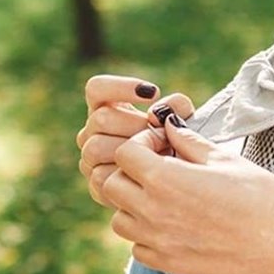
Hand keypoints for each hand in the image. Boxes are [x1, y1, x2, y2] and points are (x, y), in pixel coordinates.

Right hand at [77, 74, 192, 206]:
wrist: (180, 183)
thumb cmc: (178, 143)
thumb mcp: (183, 120)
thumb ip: (176, 106)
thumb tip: (156, 113)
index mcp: (107, 109)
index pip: (96, 88)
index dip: (119, 87)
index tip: (153, 93)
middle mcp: (93, 132)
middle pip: (101, 118)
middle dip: (135, 124)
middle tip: (160, 133)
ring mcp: (91, 159)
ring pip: (95, 147)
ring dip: (130, 150)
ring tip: (158, 153)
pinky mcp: (97, 186)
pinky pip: (100, 177)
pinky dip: (127, 174)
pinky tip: (149, 173)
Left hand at [104, 118, 273, 273]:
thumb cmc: (262, 196)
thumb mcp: (226, 159)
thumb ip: (189, 142)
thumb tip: (169, 126)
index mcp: (167, 179)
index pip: (124, 153)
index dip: (142, 143)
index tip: (164, 146)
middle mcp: (154, 211)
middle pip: (112, 184)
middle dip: (132, 172)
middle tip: (162, 169)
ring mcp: (158, 241)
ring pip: (119, 219)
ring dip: (134, 204)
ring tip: (166, 198)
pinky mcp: (168, 264)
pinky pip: (137, 247)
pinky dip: (147, 235)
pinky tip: (175, 225)